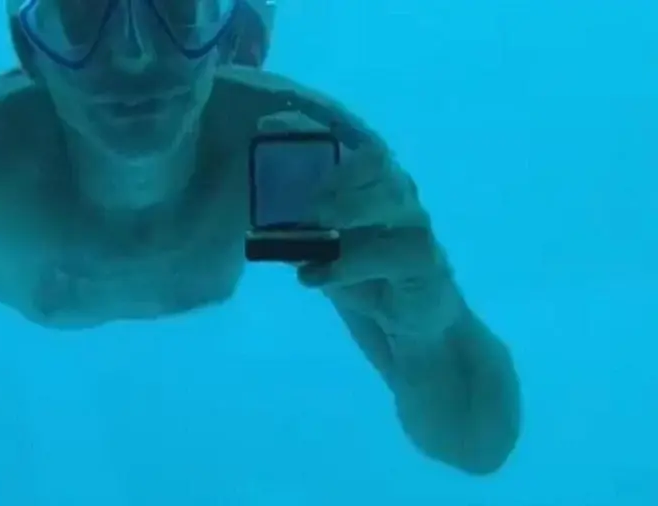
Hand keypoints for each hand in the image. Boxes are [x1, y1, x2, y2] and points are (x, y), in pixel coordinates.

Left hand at [258, 110, 459, 337]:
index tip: (269, 125)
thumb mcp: (324, 251)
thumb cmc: (366, 279)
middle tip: (302, 197)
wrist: (412, 328)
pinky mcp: (424, 261)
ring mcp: (415, 225)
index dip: (312, 127)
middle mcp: (398, 194)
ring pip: (387, 200)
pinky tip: (310, 277)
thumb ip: (296, 230)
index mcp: (372, 182)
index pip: (347, 140)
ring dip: (345, 208)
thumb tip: (254, 215)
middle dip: (334, 171)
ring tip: (309, 227)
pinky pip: (385, 254)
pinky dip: (342, 265)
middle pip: (375, 160)